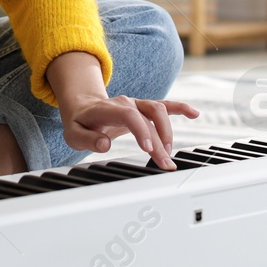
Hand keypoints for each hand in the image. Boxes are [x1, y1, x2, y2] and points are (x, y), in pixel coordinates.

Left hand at [59, 93, 199, 170]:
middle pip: (148, 118)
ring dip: (168, 131)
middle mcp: (124, 103)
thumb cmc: (80, 122)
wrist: (82, 106)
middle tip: (164, 163)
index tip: (148, 148)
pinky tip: (194, 114)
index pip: (129, 115)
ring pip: (158, 111)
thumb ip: (87, 140)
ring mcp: (135, 104)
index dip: (141, 130)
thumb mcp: (73, 134)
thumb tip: (104, 144)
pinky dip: (180, 108)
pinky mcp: (143, 108)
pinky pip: (164, 105)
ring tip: (169, 153)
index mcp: (107, 109)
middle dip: (159, 141)